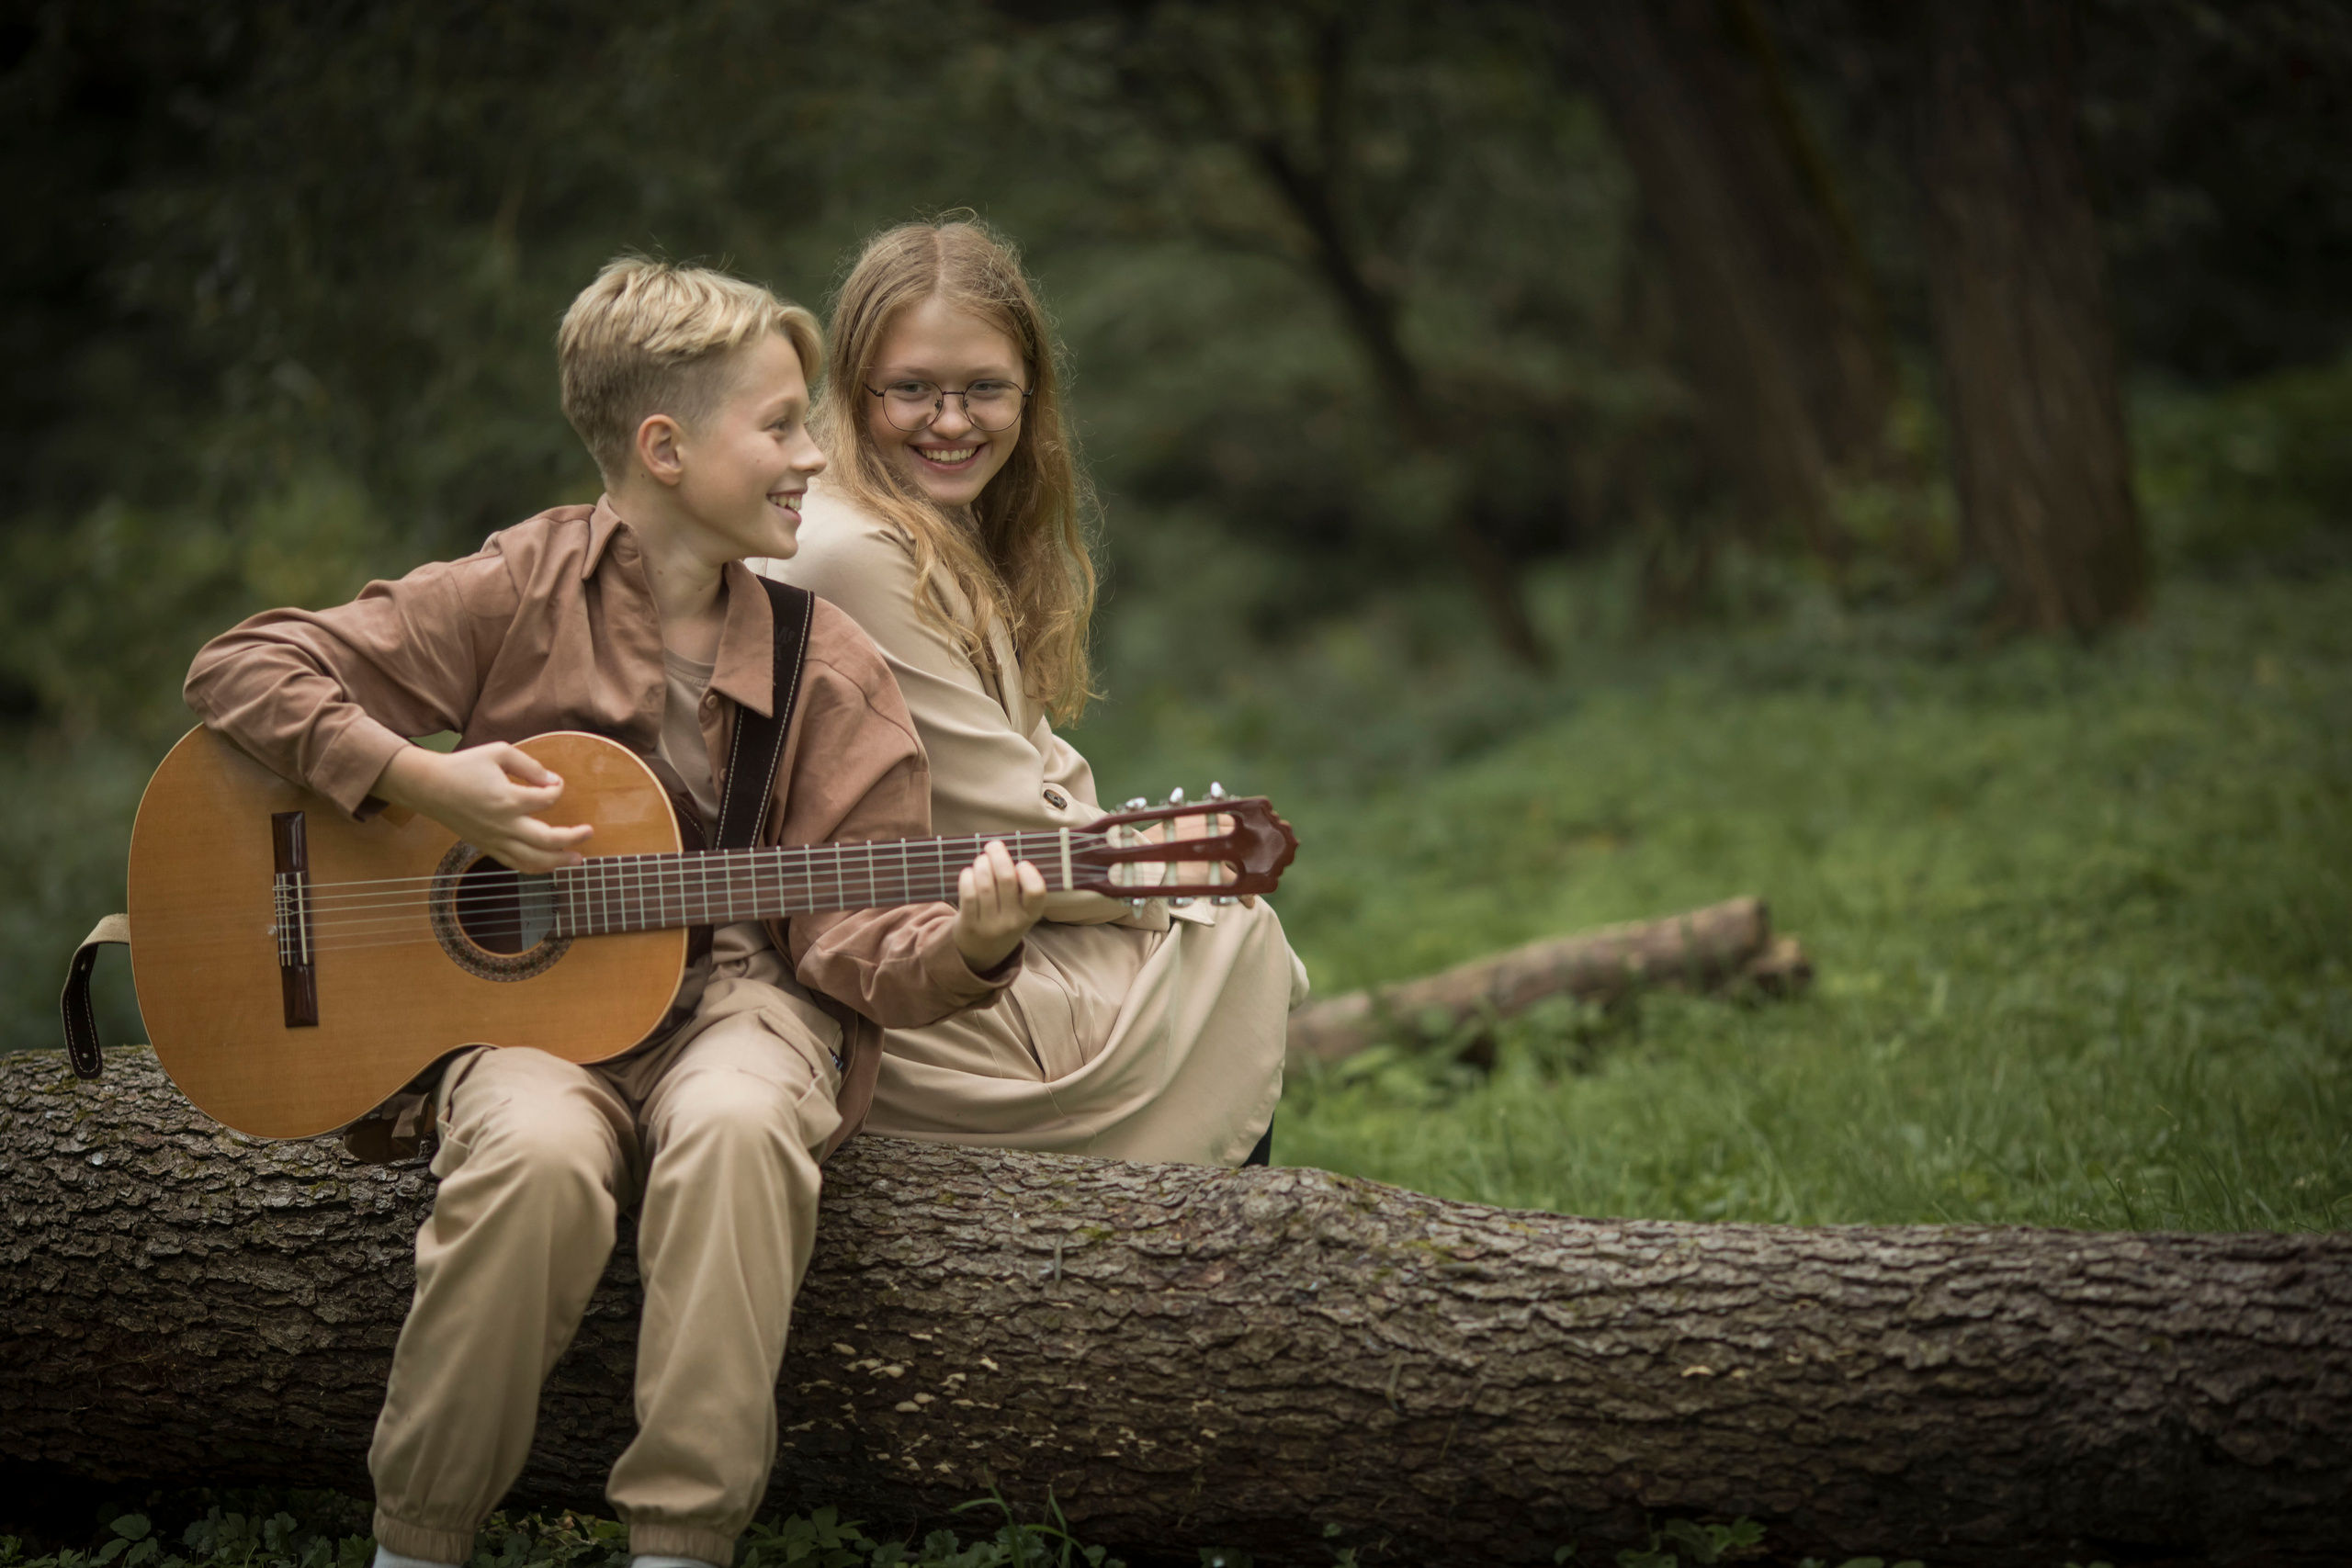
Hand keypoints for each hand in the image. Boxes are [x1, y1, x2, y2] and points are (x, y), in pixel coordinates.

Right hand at [373, 743, 594, 873]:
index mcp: (508, 798)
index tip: (555, 784)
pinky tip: (549, 865)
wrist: (429, 787)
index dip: (558, 790)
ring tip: (578, 860)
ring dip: (558, 861)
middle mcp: (504, 823)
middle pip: (547, 838)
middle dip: (572, 837)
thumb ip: (529, 765)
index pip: (548, 799)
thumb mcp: (499, 753)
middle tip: (589, 832)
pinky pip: (514, 863)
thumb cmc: (464, 766)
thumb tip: (553, 780)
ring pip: (532, 859)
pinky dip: (535, 867)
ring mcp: (495, 839)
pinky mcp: (487, 846)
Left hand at [953, 839, 1045, 972]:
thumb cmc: (1002, 920)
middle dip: (999, 856)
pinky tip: (969, 873)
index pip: (1036, 891)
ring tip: (981, 860)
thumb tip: (1004, 852)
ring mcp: (990, 925)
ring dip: (981, 864)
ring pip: (985, 884)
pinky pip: (968, 894)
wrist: (980, 953)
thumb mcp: (1020, 912)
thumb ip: (1018, 888)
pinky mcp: (969, 924)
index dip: (1029, 872)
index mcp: (1030, 915)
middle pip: (1006, 879)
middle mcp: (1012, 921)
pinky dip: (967, 877)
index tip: (1021, 864)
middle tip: (994, 846)